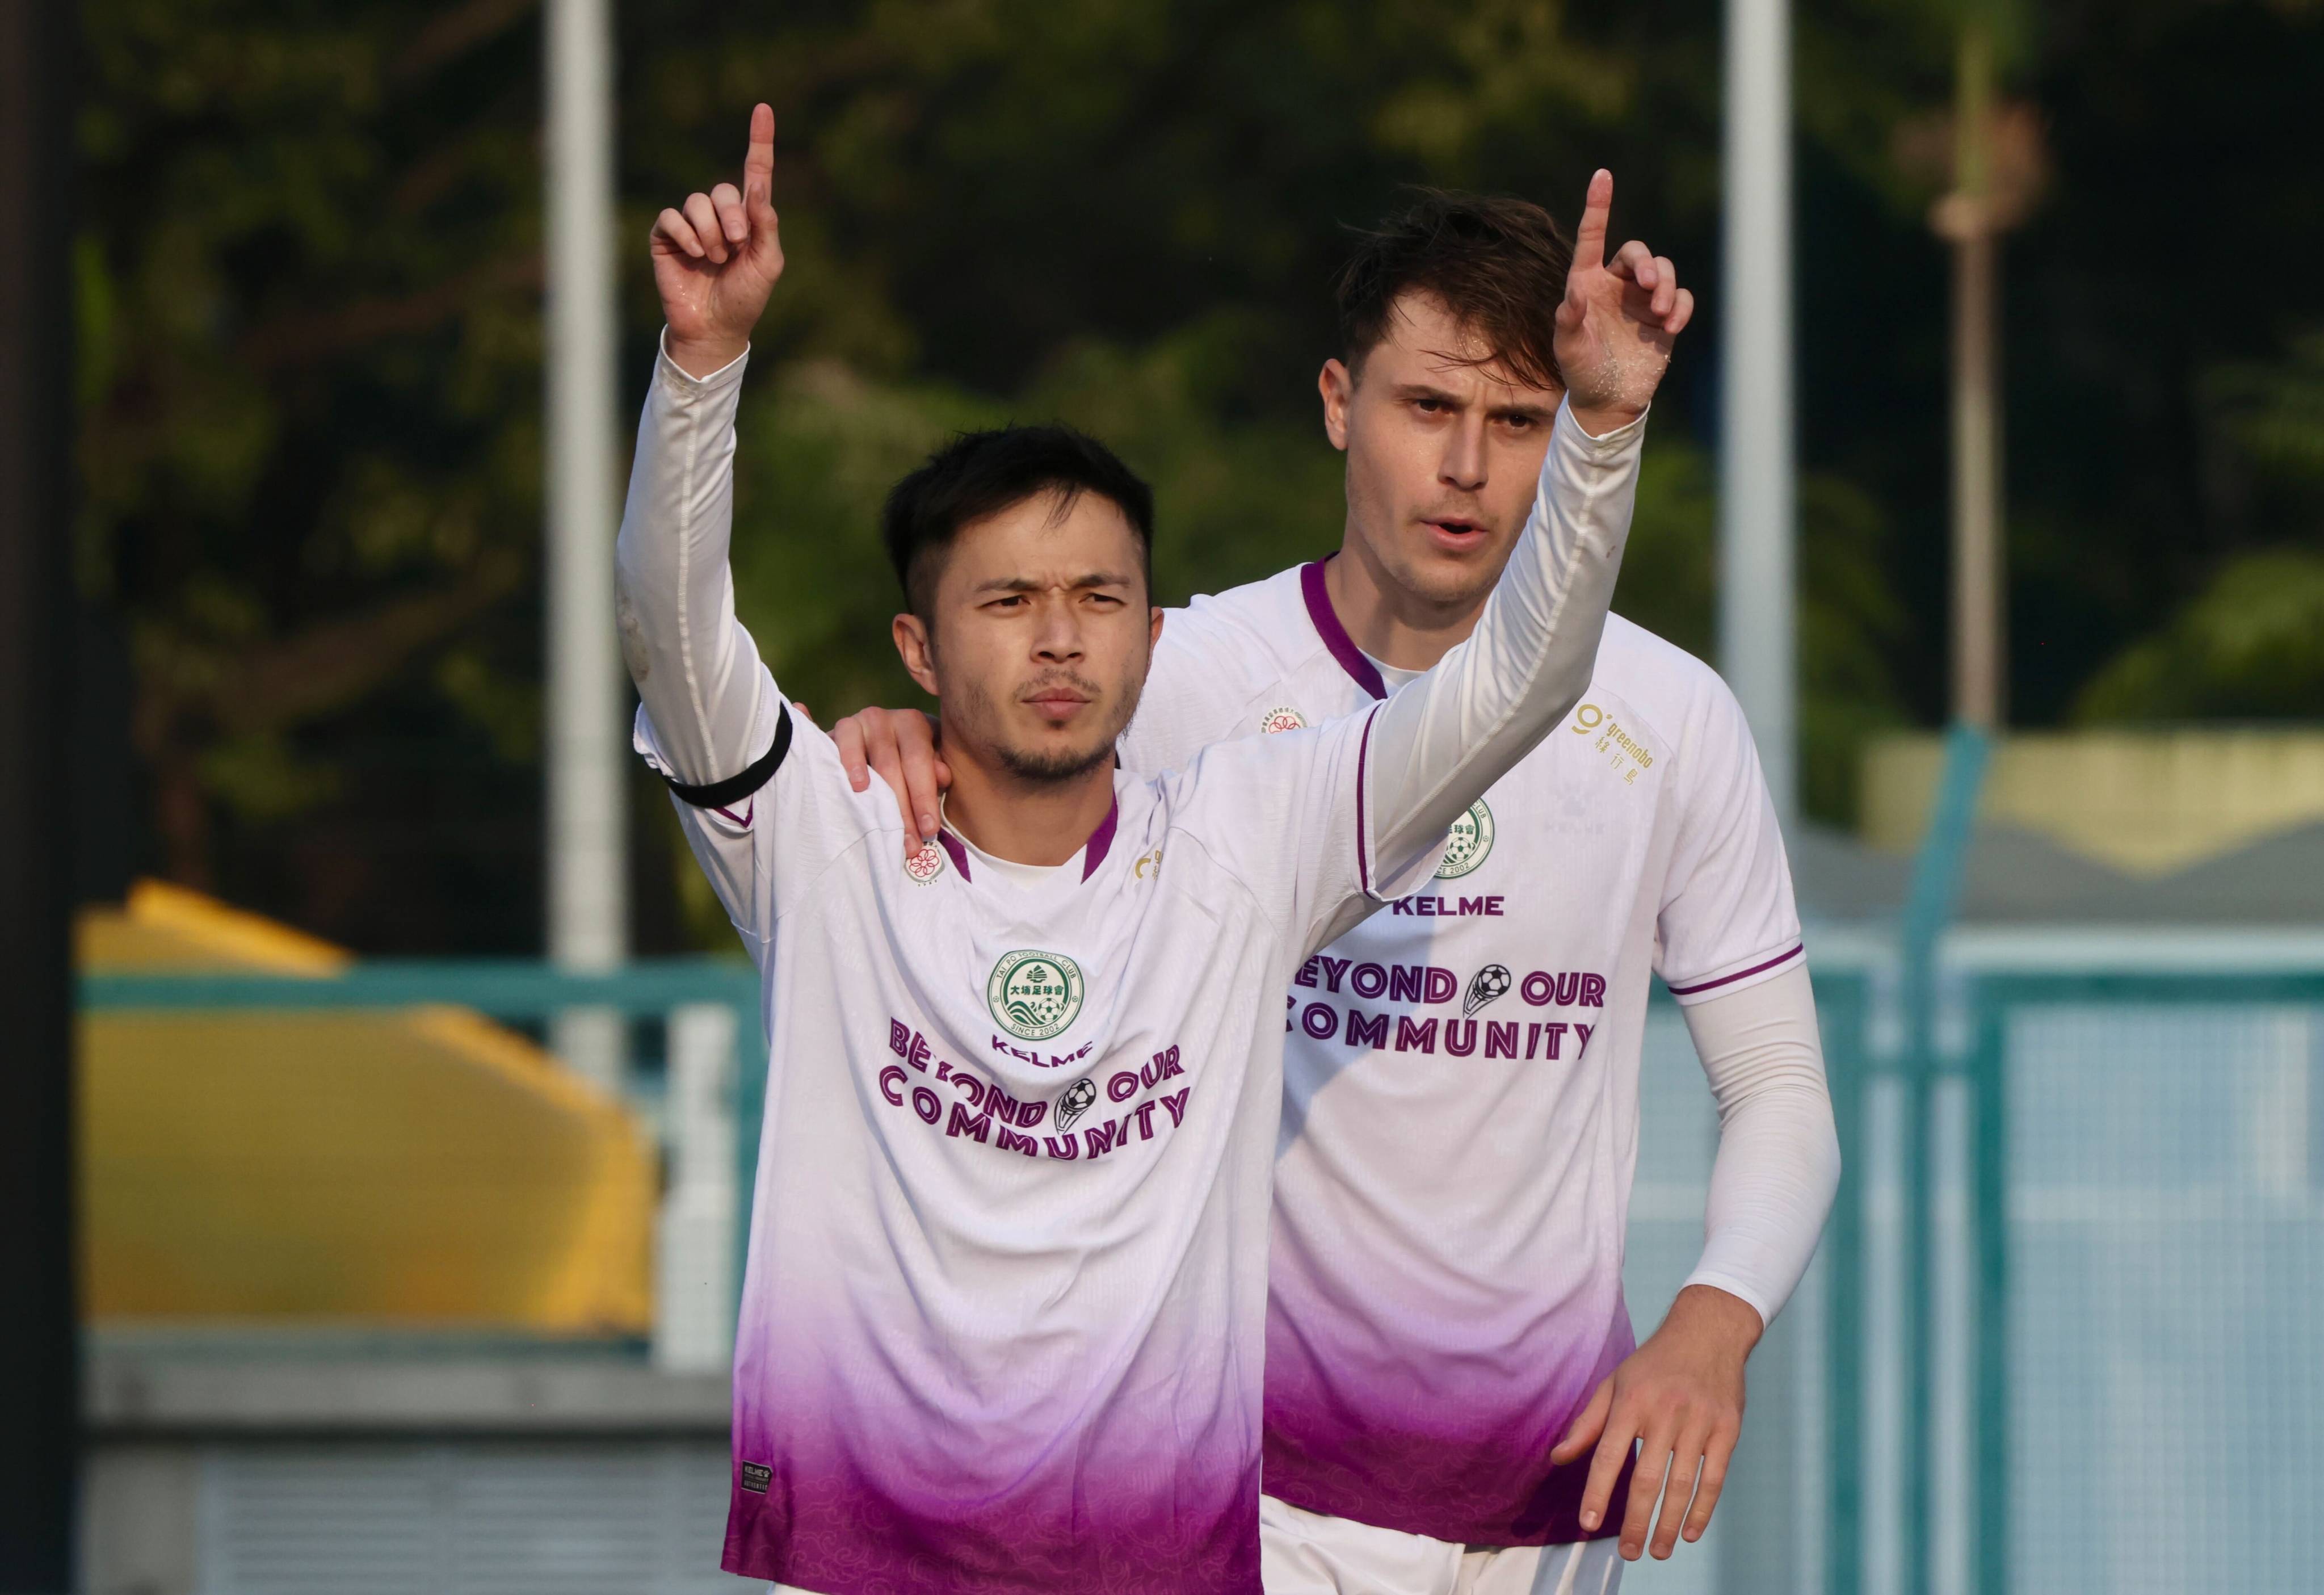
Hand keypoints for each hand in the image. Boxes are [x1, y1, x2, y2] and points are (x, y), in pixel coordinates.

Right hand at [651, 102, 785, 377]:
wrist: (715, 328)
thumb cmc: (745, 298)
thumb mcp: (767, 264)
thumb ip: (765, 225)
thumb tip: (758, 186)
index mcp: (750, 219)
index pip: (755, 172)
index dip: (760, 140)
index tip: (764, 108)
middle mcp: (720, 216)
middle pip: (724, 190)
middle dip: (733, 216)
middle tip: (737, 245)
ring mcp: (691, 225)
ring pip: (697, 201)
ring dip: (710, 231)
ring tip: (715, 258)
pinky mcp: (666, 236)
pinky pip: (672, 217)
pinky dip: (686, 234)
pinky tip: (694, 254)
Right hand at [832, 705, 950, 855]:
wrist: (865, 743)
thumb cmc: (904, 762)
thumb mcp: (925, 765)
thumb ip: (934, 773)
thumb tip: (942, 777)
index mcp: (918, 725)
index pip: (921, 763)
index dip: (924, 798)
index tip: (928, 829)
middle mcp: (892, 718)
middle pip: (896, 767)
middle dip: (903, 810)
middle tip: (908, 843)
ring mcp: (864, 720)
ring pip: (874, 762)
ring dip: (879, 798)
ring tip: (882, 823)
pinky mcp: (842, 727)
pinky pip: (844, 743)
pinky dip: (850, 763)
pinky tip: (857, 786)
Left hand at [1550, 1283, 1759, 1560]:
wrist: (1708, 1330)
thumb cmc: (1653, 1363)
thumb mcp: (1614, 1383)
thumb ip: (1587, 1423)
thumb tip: (1558, 1458)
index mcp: (1631, 1401)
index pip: (1609, 1455)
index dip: (1597, 1491)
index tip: (1588, 1523)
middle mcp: (1665, 1412)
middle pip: (1648, 1478)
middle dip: (1636, 1521)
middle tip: (1628, 1553)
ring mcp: (1699, 1421)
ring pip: (1683, 1484)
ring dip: (1670, 1523)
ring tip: (1658, 1551)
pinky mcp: (1727, 1429)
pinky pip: (1715, 1477)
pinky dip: (1703, 1509)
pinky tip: (1691, 1532)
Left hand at [1553, 170, 1692, 434]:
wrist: (1607, 400)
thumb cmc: (1580, 371)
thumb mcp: (1568, 347)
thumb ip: (1568, 319)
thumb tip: (1573, 292)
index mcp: (1587, 283)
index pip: (1593, 238)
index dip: (1598, 206)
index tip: (1602, 175)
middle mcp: (1617, 285)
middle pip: (1638, 253)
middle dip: (1647, 264)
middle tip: (1649, 285)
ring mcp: (1643, 300)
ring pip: (1664, 271)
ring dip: (1667, 285)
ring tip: (1661, 312)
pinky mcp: (1665, 318)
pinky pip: (1682, 298)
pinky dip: (1681, 306)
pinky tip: (1671, 326)